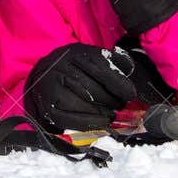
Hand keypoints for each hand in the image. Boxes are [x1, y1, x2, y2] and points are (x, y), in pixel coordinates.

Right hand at [24, 44, 140, 132]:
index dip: (118, 84)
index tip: (131, 94)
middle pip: (91, 89)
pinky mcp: (48, 107)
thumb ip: (112, 63)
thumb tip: (129, 78)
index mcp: (75, 53)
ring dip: (101, 113)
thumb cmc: (76, 66)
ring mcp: (52, 88)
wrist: (46, 73)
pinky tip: (101, 122)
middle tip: (121, 106)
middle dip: (111, 101)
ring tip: (112, 115)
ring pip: (81, 105)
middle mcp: (60, 68)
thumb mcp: (92, 56)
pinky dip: (88, 123)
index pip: (100, 69)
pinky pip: (69, 120)